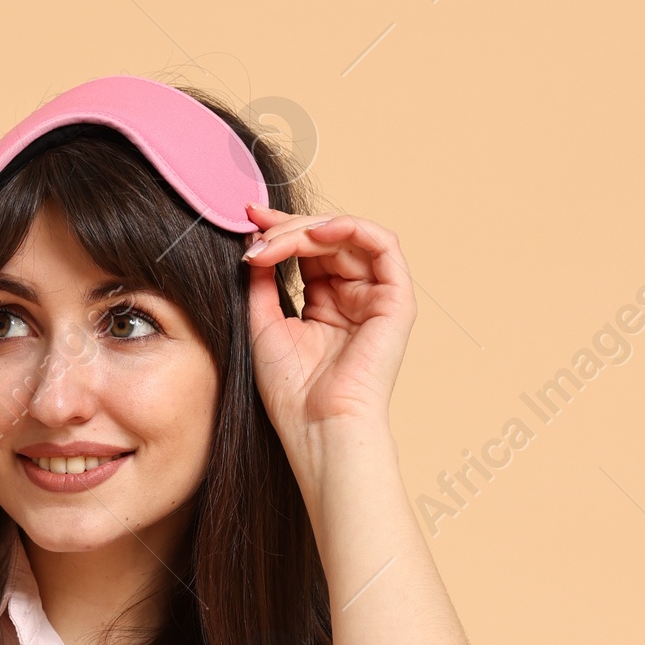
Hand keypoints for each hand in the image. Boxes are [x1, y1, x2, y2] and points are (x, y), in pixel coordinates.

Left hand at [241, 207, 415, 459]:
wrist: (318, 426)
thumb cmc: (291, 392)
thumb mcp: (264, 324)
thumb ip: (262, 280)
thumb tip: (255, 239)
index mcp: (325, 305)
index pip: (306, 253)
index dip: (279, 231)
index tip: (247, 219)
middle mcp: (353, 297)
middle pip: (326, 240)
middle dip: (288, 228)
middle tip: (256, 229)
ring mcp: (376, 297)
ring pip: (348, 236)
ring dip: (309, 229)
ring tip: (277, 239)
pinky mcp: (397, 300)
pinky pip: (383, 244)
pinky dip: (351, 228)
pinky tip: (315, 234)